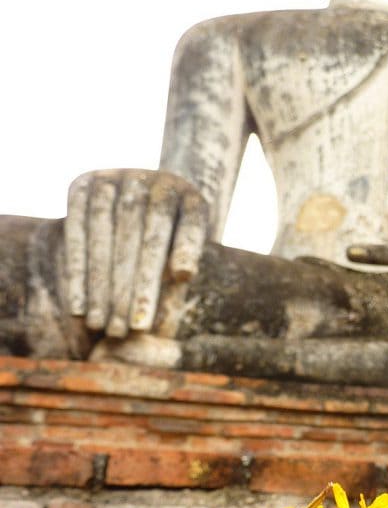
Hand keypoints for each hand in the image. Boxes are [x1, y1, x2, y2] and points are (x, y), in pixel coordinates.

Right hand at [65, 169, 208, 337]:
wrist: (143, 207)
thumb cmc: (172, 250)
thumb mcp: (186, 259)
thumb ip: (185, 269)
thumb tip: (183, 274)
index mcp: (190, 195)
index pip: (191, 225)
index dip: (185, 254)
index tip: (182, 286)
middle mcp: (152, 179)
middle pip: (146, 232)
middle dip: (135, 285)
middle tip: (129, 330)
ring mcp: (116, 177)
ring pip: (107, 231)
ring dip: (102, 284)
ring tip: (101, 325)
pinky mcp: (83, 184)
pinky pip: (77, 229)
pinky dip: (77, 270)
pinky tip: (79, 307)